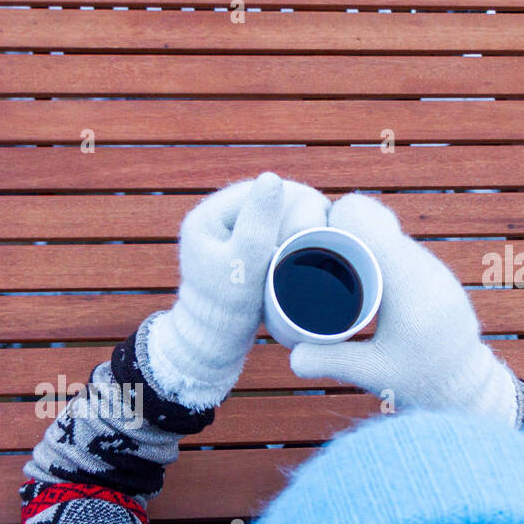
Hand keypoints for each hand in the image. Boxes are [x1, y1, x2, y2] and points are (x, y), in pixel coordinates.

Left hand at [144, 173, 328, 410]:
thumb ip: (257, 224)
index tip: (308, 234)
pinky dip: (301, 242)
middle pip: (277, 201)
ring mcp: (238, 235)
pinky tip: (313, 255)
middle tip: (312, 246)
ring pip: (286, 217)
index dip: (294, 205)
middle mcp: (222, 219)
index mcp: (210, 215)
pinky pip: (286, 234)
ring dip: (305, 230)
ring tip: (313, 252)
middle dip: (302, 219)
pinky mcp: (253, 252)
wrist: (214, 346)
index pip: (263, 190)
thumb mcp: (242, 266)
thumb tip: (272, 178)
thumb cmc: (224, 310)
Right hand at [287, 193, 517, 422]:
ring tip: (327, 262)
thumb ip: (330, 362)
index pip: (366, 220)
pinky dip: (372, 248)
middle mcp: (422, 264)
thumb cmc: (421, 380)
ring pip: (386, 229)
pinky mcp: (430, 271)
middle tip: (311, 254)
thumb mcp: (372, 373)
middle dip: (338, 228)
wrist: (466, 382)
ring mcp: (429, 265)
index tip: (311, 240)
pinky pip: (395, 244)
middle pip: (373, 217)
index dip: (334, 219)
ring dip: (356, 237)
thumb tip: (291, 357)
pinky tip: (354, 269)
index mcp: (407, 281)